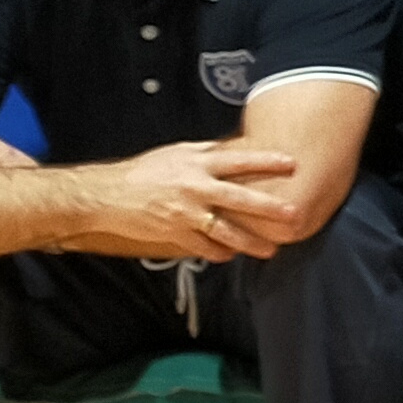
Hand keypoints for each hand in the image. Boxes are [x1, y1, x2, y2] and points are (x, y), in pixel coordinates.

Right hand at [90, 140, 303, 260]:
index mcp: (197, 163)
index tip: (292, 164)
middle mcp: (195, 187)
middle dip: (268, 208)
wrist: (108, 195)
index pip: (239, 160)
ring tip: (271, 250)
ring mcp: (185, 213)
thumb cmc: (145, 171)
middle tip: (294, 214)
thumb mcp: (177, 153)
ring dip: (250, 243)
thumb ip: (208, 153)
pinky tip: (232, 254)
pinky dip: (220, 252)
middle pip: (239, 198)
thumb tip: (237, 147)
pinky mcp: (175, 234)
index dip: (267, 161)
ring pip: (226, 231)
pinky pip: (204, 247)